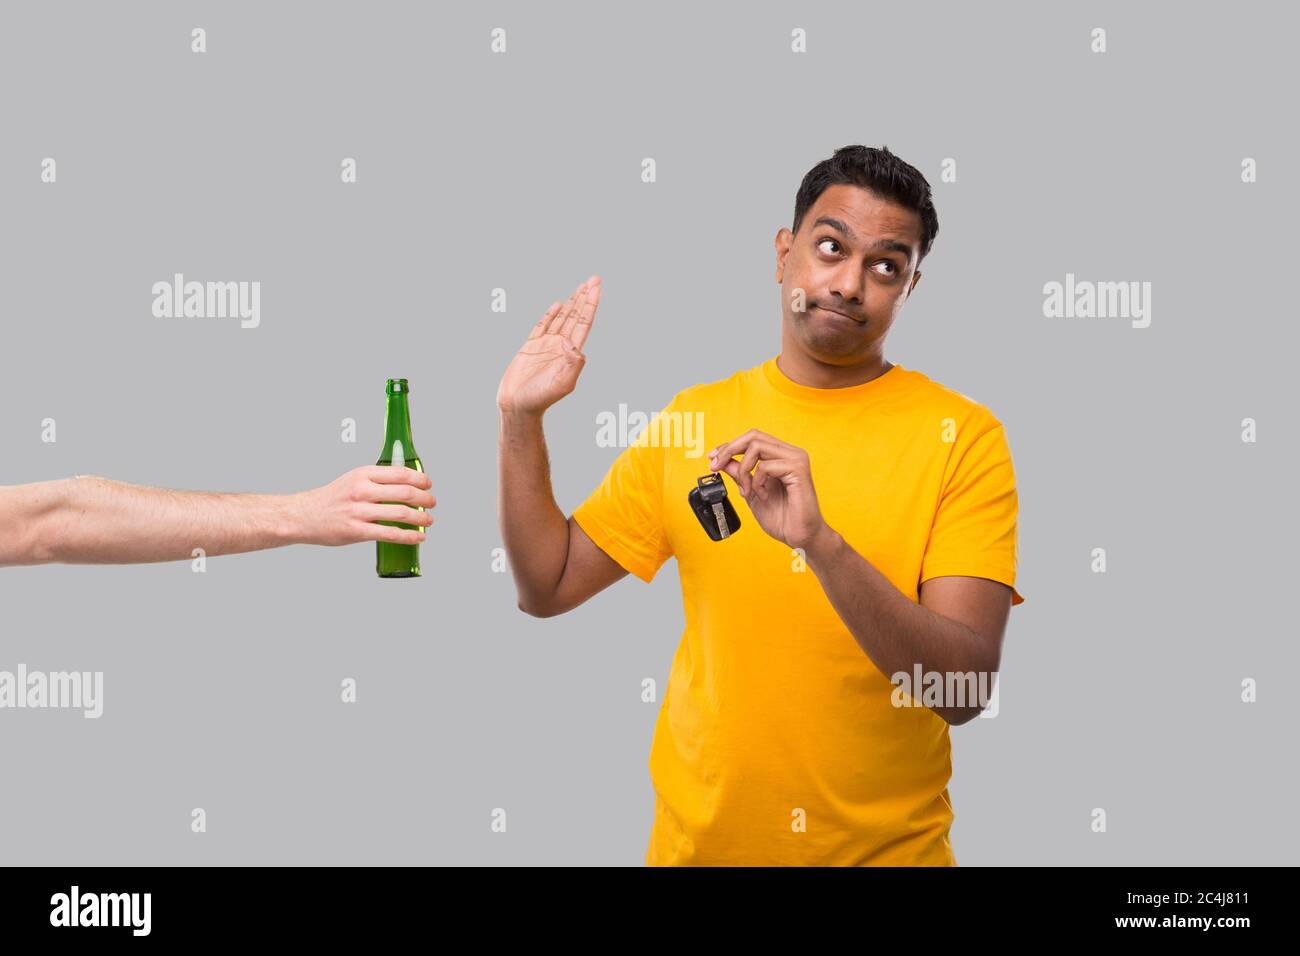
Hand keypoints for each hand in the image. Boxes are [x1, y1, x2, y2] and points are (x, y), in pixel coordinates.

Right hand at [293, 465, 435, 546]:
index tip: (428, 484)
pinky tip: (418, 537)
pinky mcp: (357, 531)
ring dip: (421, 518)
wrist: (305, 515)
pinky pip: (390, 533)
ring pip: (401, 513)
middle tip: (432, 503)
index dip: (420, 479)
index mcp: (363, 474)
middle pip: (405, 492)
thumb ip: (376, 480)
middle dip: (425, 498)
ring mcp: (359, 511)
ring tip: (428, 520)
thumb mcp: (353, 479)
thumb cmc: (332, 498)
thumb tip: (406, 484)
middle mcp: (362, 490)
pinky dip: (409, 536)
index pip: (400, 473)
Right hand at [496, 275, 600, 416]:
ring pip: (562, 318)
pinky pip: (542, 325)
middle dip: (585, 297)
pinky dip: (550, 314)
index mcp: (570, 352)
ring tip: (581, 287)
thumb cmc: (541, 399)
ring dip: (572, 302)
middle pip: (576, 316)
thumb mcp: (564, 384)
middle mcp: (560, 346)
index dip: (591, 304)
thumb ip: (573, 365)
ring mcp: (546, 345)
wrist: (518, 405)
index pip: (583, 323)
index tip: (596, 287)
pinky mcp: (530, 347)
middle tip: (595, 279)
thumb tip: (574, 346)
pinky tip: (558, 304)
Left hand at [708, 430, 829, 551]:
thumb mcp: (751, 493)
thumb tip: (723, 461)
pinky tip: (763, 496)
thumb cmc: (783, 519)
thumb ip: (740, 475)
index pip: (752, 439)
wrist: (801, 538)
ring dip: (743, 470)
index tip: (712, 457)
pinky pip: (766, 466)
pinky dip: (757, 482)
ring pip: (756, 447)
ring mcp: (796, 459)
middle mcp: (790, 453)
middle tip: (715, 466)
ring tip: (747, 492)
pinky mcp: (798, 470)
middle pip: (753, 436)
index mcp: (781, 456)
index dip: (729, 445)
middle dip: (729, 449)